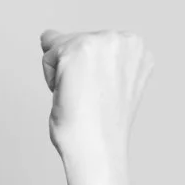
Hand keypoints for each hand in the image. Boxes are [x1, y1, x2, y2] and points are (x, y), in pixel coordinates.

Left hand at [39, 29, 153, 158]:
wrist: (96, 149)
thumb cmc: (97, 126)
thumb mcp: (105, 83)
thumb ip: (91, 58)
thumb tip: (46, 35)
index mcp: (138, 49)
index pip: (94, 45)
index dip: (88, 75)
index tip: (100, 95)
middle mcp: (126, 40)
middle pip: (75, 41)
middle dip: (72, 70)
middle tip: (89, 99)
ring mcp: (104, 41)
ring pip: (60, 47)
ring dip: (61, 74)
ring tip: (81, 97)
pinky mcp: (79, 48)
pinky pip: (48, 55)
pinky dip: (51, 78)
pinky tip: (70, 94)